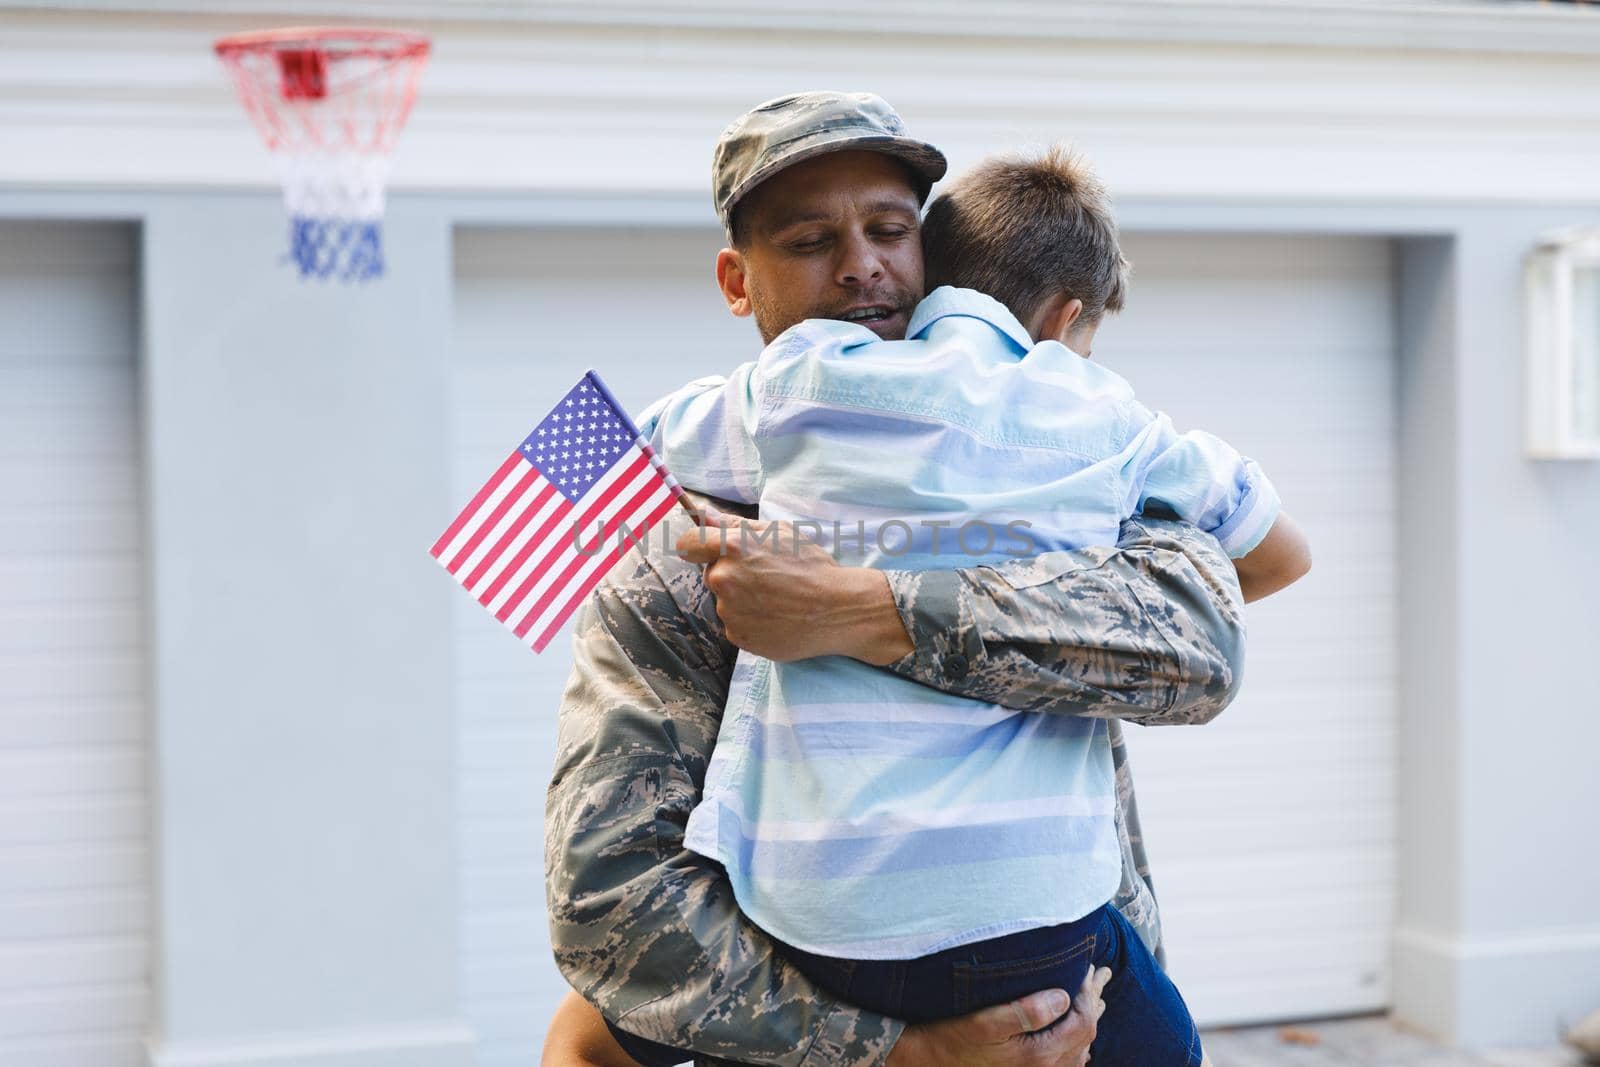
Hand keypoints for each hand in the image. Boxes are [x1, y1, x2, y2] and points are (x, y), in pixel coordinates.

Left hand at [674, 508, 912, 663]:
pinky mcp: (738, 637)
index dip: (697, 546)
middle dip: (730, 573)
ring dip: (741, 599)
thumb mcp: (780, 532)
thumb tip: (706, 518)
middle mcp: (723, 580)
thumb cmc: (812, 566)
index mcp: (731, 549)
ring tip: (776, 599)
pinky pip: (736, 624)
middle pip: (710, 574)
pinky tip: (776, 616)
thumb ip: (737, 525)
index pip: (688, 545)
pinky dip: (751, 621)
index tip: (706, 549)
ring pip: (725, 601)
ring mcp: (729, 612)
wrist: (836, 609)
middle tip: (764, 576)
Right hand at [884, 967, 1110, 1066]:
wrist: (931, 1060)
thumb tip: (1062, 997)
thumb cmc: (954, 1036)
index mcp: (1040, 1056)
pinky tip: (1072, 1024)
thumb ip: (1026, 1010)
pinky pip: (1068, 1059)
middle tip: (1099, 973)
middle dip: (1094, 1002)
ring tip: (1094, 994)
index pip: (1083, 1023)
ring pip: (1081, 1048)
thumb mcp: (985, 1020)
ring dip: (1088, 1018)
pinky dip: (1077, 1037)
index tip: (1085, 968)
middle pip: (1087, 1035)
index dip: (1088, 994)